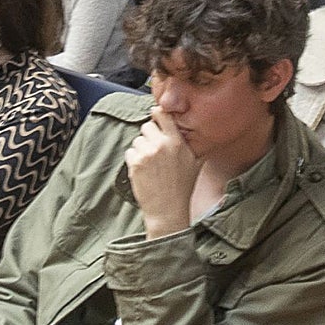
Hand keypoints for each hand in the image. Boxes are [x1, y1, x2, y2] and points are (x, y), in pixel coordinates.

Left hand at [124, 106, 201, 239]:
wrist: (168, 209)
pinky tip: (144, 170)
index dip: (157, 115)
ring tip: (151, 164)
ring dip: (142, 149)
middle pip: (147, 126)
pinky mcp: (134, 164)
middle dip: (149, 135)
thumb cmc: (182, 187)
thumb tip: (186, 129)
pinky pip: (130, 152)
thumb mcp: (194, 162)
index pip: (163, 115)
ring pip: (137, 140)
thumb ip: (189, 143)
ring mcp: (146, 154)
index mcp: (177, 142)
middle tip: (155, 149)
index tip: (156, 116)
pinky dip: (134, 159)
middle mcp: (161, 145)